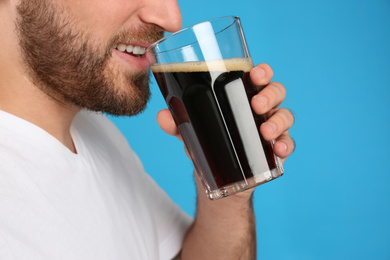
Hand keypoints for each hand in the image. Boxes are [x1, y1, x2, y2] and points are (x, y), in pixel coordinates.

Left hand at [157, 63, 294, 162]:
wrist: (217, 176)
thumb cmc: (209, 141)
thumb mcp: (192, 131)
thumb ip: (178, 122)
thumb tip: (161, 115)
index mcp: (242, 95)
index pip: (257, 77)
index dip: (261, 71)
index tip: (254, 73)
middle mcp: (260, 108)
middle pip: (275, 92)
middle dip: (270, 94)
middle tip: (257, 103)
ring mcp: (270, 128)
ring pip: (285, 115)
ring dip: (279, 120)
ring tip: (266, 131)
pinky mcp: (275, 149)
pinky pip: (288, 143)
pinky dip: (286, 145)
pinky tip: (279, 150)